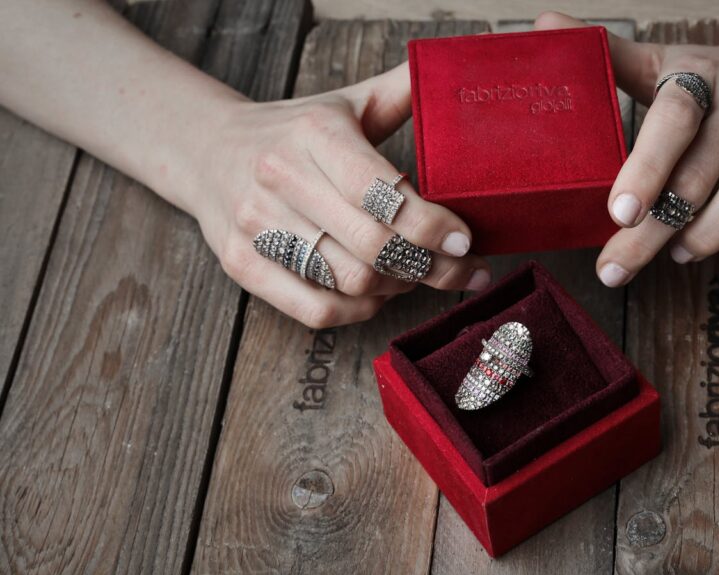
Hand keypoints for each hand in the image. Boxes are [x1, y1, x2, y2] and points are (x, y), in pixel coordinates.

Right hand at [186, 63, 491, 327]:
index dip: (430, 225)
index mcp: (314, 133)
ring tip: (415, 273)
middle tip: (458, 267)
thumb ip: (400, 93)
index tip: (465, 242)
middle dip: (429, 265)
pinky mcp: (241, 265)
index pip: (382, 193)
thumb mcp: (345, 104)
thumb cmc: (294, 132)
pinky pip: (317, 310)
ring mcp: (256, 225)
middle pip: (373, 245)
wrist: (207, 150)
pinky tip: (377, 293)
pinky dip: (360, 309)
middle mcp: (281, 177)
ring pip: (350, 282)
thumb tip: (449, 74)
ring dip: (396, 286)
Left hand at [535, 12, 718, 285]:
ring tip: (678, 254)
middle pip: (700, 174)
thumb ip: (611, 57)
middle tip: (616, 267)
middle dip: (654, 230)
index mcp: (702, 75)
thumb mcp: (667, 60)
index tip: (619, 212)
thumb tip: (545, 26)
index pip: (674, 116)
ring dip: (709, 234)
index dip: (646, 166)